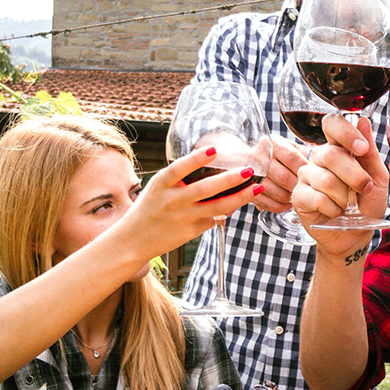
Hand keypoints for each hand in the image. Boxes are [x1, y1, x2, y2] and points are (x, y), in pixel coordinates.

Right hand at [122, 147, 262, 257]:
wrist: (133, 240)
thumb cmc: (148, 209)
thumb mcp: (158, 188)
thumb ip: (180, 179)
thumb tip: (211, 171)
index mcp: (161, 184)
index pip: (180, 168)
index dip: (197, 159)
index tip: (214, 149)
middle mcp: (172, 200)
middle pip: (205, 189)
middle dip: (229, 179)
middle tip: (249, 170)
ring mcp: (183, 217)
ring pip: (217, 207)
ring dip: (239, 197)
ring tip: (256, 188)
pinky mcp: (191, 232)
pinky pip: (214, 219)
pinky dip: (228, 211)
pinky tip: (240, 203)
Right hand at [248, 134, 304, 211]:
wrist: (250, 160)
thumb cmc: (278, 155)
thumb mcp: (290, 147)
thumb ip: (302, 153)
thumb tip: (315, 167)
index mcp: (273, 144)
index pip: (292, 158)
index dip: (303, 169)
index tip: (311, 175)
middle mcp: (259, 157)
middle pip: (283, 177)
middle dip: (297, 186)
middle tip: (305, 190)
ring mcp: (252, 174)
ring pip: (276, 192)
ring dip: (290, 198)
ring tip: (296, 197)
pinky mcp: (248, 190)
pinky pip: (267, 203)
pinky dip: (280, 206)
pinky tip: (286, 204)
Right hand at [292, 112, 387, 258]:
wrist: (356, 235)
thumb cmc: (366, 205)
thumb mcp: (377, 178)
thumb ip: (370, 152)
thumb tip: (362, 121)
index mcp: (338, 148)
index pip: (332, 124)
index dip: (346, 133)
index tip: (362, 149)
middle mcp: (319, 159)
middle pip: (331, 154)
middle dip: (354, 176)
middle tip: (364, 189)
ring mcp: (306, 177)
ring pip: (326, 179)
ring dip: (345, 197)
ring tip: (348, 205)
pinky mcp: (298, 196)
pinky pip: (318, 198)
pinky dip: (334, 209)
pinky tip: (335, 212)